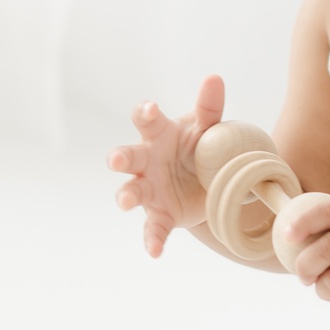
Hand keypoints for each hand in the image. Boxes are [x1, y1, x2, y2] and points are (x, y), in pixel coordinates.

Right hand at [108, 75, 224, 258]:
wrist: (212, 181)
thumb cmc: (201, 145)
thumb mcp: (208, 126)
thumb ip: (210, 106)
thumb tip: (214, 77)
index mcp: (159, 134)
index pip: (146, 120)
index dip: (144, 113)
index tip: (149, 110)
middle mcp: (147, 161)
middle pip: (128, 156)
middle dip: (120, 157)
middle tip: (116, 159)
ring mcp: (150, 188)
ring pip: (131, 191)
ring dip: (126, 195)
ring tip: (125, 201)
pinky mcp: (160, 214)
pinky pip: (153, 228)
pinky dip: (152, 239)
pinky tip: (154, 251)